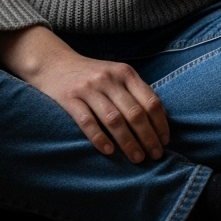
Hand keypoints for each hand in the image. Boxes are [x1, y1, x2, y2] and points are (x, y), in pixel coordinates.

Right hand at [0, 25, 169, 163]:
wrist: (54, 62)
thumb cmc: (92, 74)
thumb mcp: (116, 75)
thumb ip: (134, 91)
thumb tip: (159, 119)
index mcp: (126, 73)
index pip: (150, 100)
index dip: (160, 123)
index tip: (165, 141)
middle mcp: (110, 79)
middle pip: (135, 113)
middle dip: (148, 137)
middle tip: (156, 156)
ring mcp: (89, 88)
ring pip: (114, 120)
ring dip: (128, 142)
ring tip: (137, 158)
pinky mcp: (69, 98)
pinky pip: (87, 122)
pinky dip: (99, 138)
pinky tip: (109, 152)